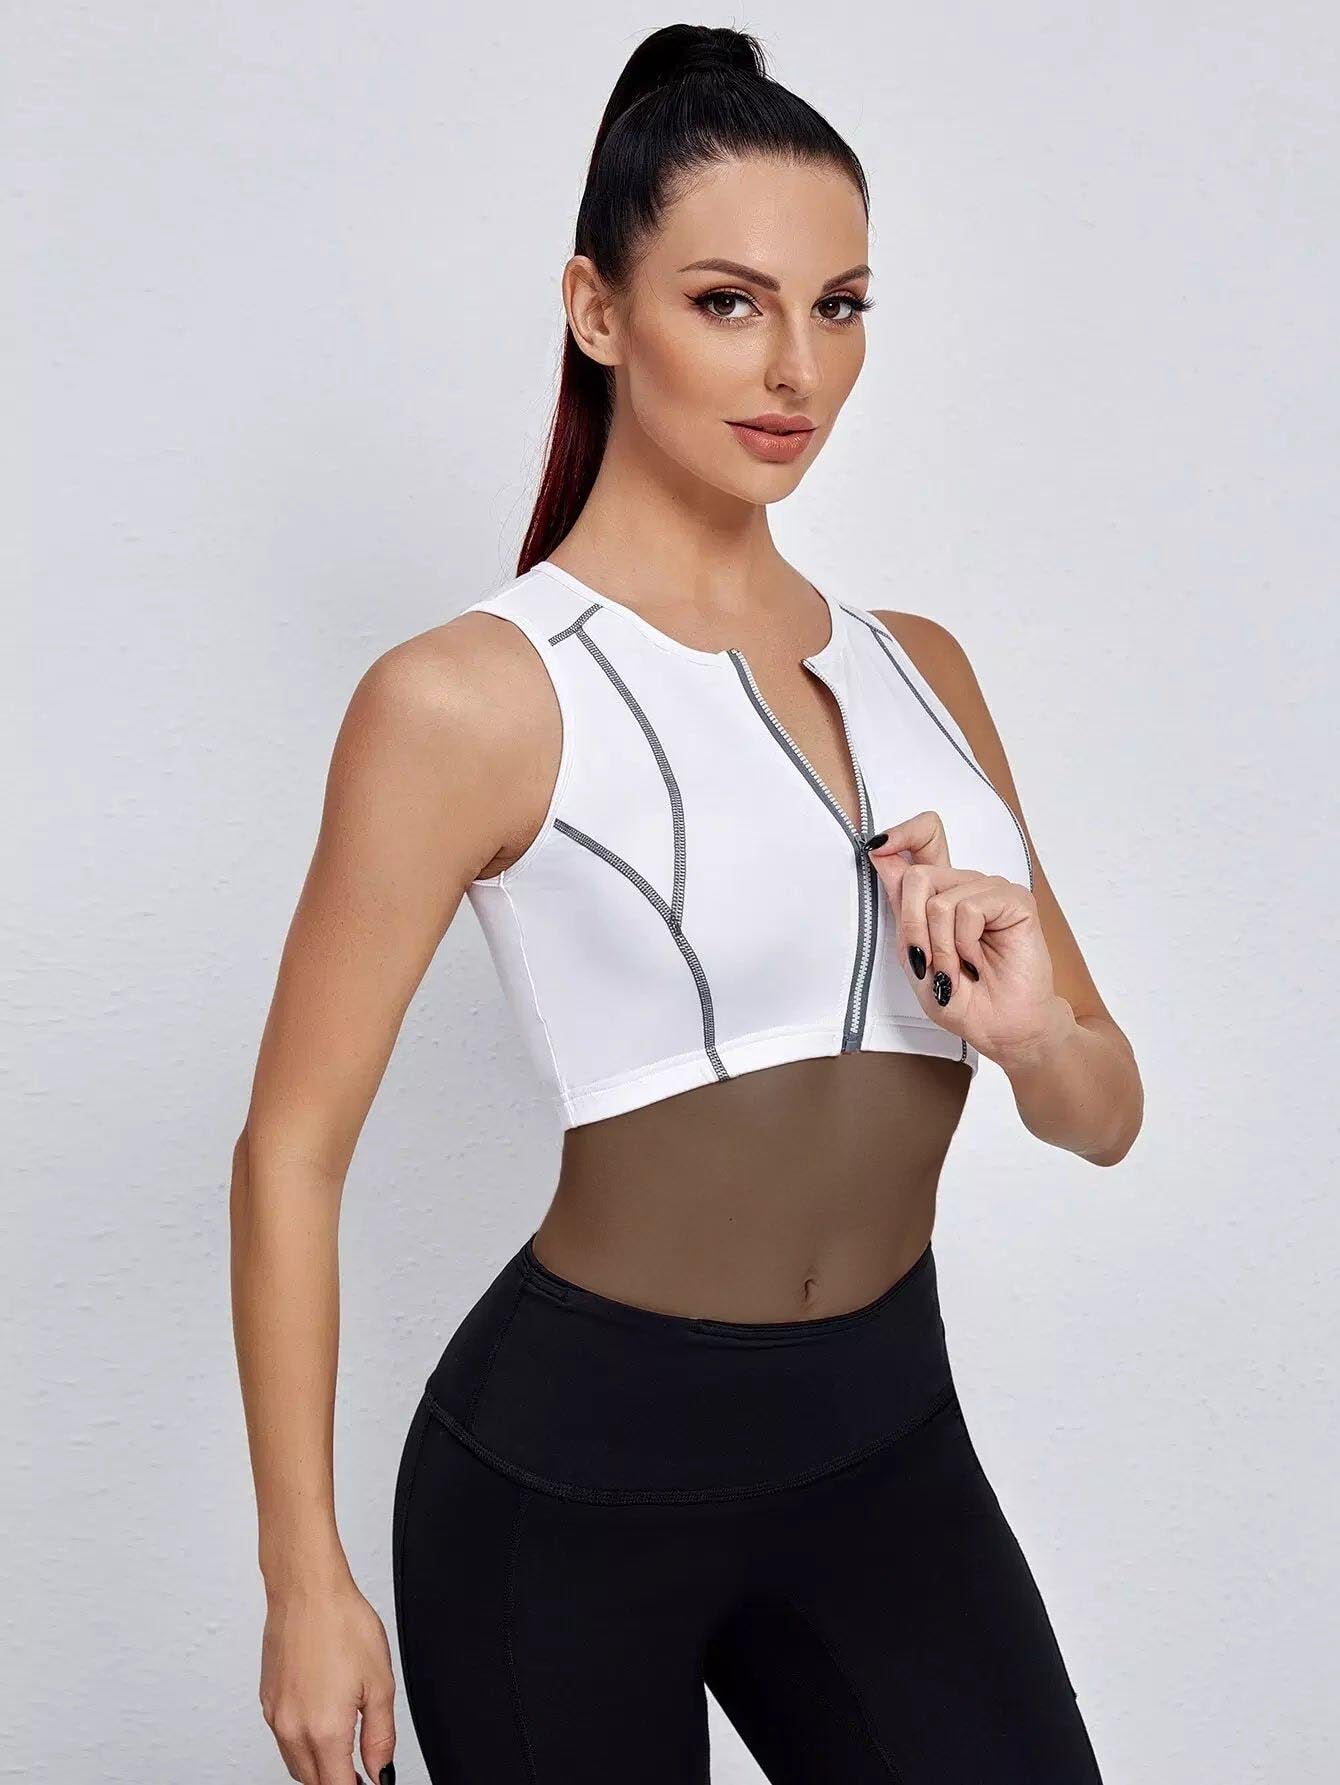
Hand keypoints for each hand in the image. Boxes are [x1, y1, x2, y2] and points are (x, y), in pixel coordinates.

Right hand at [259, 1573, 396, 1784]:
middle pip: (314, 1782)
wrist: (307, 1591)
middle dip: (337, 1781)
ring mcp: (275, 1717)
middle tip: (361, 1772)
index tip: (368, 1782)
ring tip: (343, 1754)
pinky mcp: (266, 1702)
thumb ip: (381, 1736)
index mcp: (325, 1730)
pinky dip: (301, 1746)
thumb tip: (381, 1769)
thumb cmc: (342, 1624)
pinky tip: (319, 1727)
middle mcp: (293, 1729)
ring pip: (296, 1765)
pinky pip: (283, 1741)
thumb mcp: (380, 1683)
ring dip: (318, 1767)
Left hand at [864, 810, 1066, 1069]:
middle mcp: (966, 884)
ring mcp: (991, 890)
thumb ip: (900, 907)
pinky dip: (964, 944)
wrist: (999, 1029)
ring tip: (956, 969)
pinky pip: (969, 908)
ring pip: (939, 899)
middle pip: (918, 875)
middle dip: (912, 926)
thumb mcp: (914, 955)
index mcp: (942, 892)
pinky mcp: (1015, 900)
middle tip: (927, 962)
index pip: (924, 836)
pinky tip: (977, 961)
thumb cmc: (960, 998)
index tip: (877, 846)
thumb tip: (880, 854)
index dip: (900, 833)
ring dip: (940, 946)